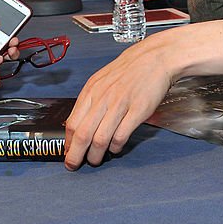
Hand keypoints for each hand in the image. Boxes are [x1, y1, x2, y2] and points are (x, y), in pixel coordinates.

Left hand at [64, 33, 176, 169]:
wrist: (154, 58)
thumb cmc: (128, 70)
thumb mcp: (102, 80)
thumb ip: (90, 100)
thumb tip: (78, 123)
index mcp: (91, 90)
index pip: (73, 123)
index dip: (68, 143)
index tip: (68, 153)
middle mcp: (103, 98)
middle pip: (83, 134)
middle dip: (76, 155)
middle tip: (74, 165)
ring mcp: (120, 105)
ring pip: (100, 139)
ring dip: (95, 155)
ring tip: (96, 160)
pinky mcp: (137, 111)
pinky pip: (121, 136)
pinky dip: (115, 147)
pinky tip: (115, 148)